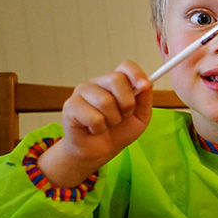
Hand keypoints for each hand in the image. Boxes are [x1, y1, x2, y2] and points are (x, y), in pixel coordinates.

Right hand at [37, 61, 152, 187]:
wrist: (99, 151)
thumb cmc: (119, 132)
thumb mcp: (140, 117)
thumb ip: (145, 100)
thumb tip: (148, 83)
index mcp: (116, 83)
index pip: (126, 66)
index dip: (136, 74)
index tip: (145, 86)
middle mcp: (98, 83)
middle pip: (116, 79)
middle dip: (127, 103)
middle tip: (124, 116)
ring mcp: (82, 92)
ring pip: (105, 101)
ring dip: (113, 120)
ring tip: (108, 124)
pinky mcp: (70, 106)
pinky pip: (94, 117)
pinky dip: (99, 128)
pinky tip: (94, 129)